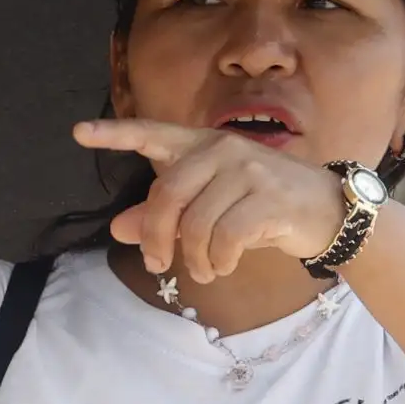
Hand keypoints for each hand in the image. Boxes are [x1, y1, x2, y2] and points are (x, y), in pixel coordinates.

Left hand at [73, 119, 345, 282]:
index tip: (78, 133)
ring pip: (195, 223)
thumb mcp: (211, 207)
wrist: (326, 210)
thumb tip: (119, 229)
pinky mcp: (268, 198)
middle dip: (157, 237)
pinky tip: (223, 266)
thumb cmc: (261, 206)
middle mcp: (222, 149)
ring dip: (193, 258)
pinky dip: (217, 261)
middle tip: (159, 264)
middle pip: (167, 194)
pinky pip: (225, 238)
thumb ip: (165, 215)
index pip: (153, 133)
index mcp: (202, 144)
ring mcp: (248, 171)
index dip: (114, 134)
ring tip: (204, 270)